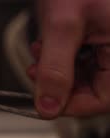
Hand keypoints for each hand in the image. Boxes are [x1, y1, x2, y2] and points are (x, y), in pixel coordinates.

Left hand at [29, 0, 109, 118]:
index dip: (72, 105)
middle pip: (93, 88)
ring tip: (42, 52)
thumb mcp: (62, 26)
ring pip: (84, 76)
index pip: (104, 98)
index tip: (45, 103)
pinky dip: (59, 58)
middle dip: (59, 83)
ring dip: (56, 71)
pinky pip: (81, 61)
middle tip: (38, 72)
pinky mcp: (99, 39)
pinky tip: (48, 46)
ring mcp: (109, 44)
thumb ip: (56, 70)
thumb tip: (49, 108)